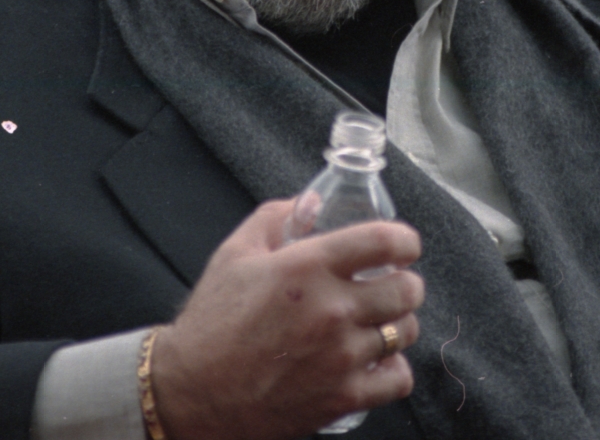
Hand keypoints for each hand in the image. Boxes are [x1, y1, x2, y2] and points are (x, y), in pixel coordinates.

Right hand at [151, 199, 424, 439]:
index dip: (406, 241)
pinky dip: (392, 369)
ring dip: (397, 325)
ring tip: (378, 324)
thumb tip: (312, 202)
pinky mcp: (341, 396)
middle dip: (405, 283)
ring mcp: (340, 356)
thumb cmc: (211, 323)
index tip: (404, 247)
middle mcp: (331, 310)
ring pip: (405, 332)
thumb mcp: (233, 254)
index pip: (385, 241)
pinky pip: (397, 379)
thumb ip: (275, 217)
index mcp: (307, 267)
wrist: (192, 392)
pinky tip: (374, 362)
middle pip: (407, 289)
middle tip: (391, 286)